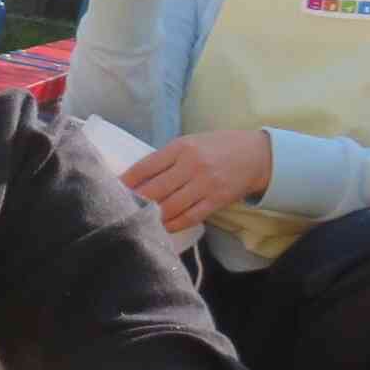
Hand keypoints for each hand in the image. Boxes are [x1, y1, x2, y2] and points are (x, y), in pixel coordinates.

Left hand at [125, 131, 274, 234]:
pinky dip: (173, 224)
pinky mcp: (216, 200)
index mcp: (181, 147)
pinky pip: (189, 217)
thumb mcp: (190, 143)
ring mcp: (205, 184)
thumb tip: (136, 179)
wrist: (257, 155)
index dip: (126, 181)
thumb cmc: (217, 147)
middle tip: (120, 211)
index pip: (146, 166)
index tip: (112, 190)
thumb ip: (166, 159)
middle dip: (135, 202)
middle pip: (155, 190)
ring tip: (138, 221)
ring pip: (170, 206)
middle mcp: (192, 165)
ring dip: (152, 216)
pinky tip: (162, 227)